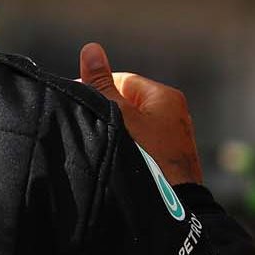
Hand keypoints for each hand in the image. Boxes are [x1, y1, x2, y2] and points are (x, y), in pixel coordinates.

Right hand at [80, 42, 201, 183]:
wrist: (169, 206)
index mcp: (166, 97)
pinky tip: (117, 158)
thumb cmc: (146, 156)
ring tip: (101, 144)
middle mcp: (176, 113)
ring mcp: (176, 137)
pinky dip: (131, 147)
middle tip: (87, 124)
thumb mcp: (119, 116)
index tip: (79, 101)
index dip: (99, 88)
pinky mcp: (173, 158)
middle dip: (109, 111)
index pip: (124, 81)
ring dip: (119, 131)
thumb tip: (91, 49)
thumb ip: (102, 85)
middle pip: (131, 103)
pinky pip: (146, 144)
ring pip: (137, 125)